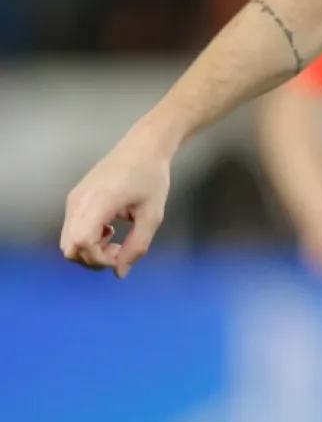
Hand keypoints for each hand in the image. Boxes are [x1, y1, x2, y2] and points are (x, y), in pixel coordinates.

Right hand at [61, 129, 172, 278]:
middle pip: (69, 248)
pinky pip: (72, 229)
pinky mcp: (74, 199)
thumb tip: (120, 273)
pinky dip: (87, 238)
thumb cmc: (151, 177)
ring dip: (90, 250)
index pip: (81, 243)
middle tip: (120, 250)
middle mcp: (78, 202)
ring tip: (116, 238)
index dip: (99, 259)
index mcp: (97, 202)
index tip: (122, 255)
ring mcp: (73, 200)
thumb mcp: (152, 215)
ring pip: (68, 241)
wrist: (143, 147)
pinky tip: (108, 228)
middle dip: (93, 259)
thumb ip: (137, 246)